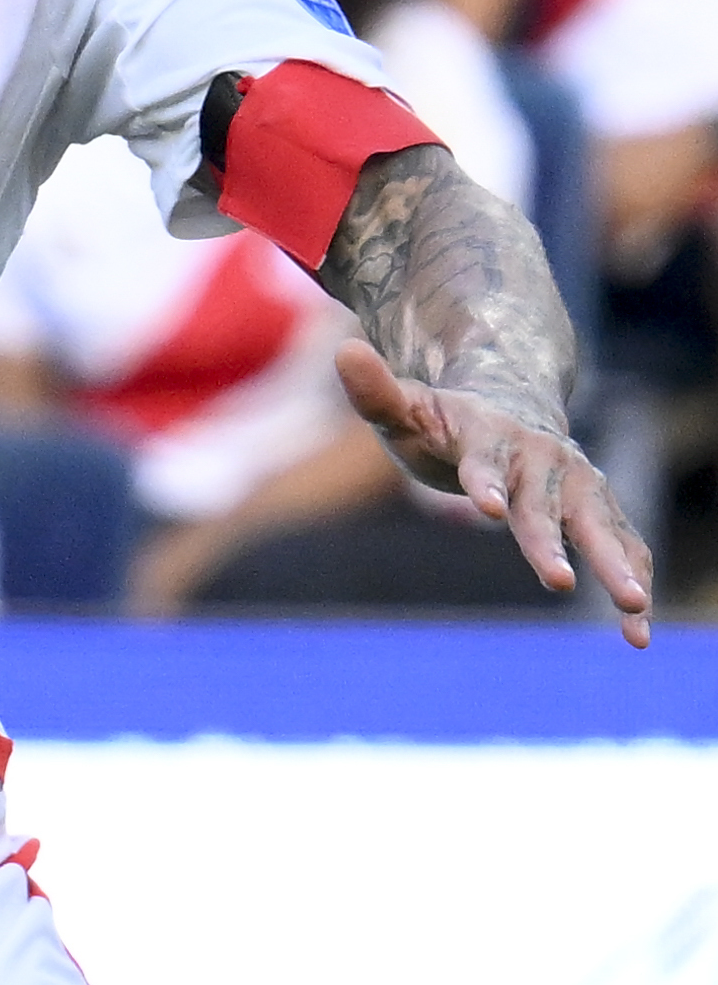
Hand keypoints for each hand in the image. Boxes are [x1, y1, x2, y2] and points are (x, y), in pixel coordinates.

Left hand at [336, 340, 654, 643]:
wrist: (510, 403)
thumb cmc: (443, 419)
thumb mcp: (404, 408)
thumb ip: (376, 392)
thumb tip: (346, 351)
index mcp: (489, 434)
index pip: (485, 461)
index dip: (486, 482)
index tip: (487, 509)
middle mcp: (543, 459)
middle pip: (547, 505)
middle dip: (552, 543)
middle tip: (560, 582)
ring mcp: (578, 484)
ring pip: (601, 528)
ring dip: (616, 567)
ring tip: (633, 611)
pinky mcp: (600, 510)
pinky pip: (623, 547)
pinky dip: (634, 582)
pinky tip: (638, 634)